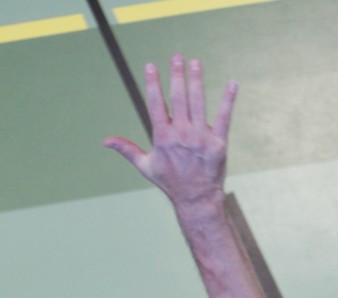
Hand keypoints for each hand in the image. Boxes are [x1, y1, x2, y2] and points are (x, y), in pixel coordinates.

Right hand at [103, 56, 237, 207]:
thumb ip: (127, 149)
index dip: (153, 84)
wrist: (196, 201)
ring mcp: (200, 139)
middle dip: (177, 75)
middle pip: (178, 98)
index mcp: (163, 138)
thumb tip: (105, 141)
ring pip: (199, 103)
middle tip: (176, 56)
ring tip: (195, 62)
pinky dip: (228, 100)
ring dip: (197, 80)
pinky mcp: (218, 144)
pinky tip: (232, 84)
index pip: (156, 105)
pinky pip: (224, 118)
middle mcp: (181, 136)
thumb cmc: (171, 183)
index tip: (151, 65)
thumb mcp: (146, 166)